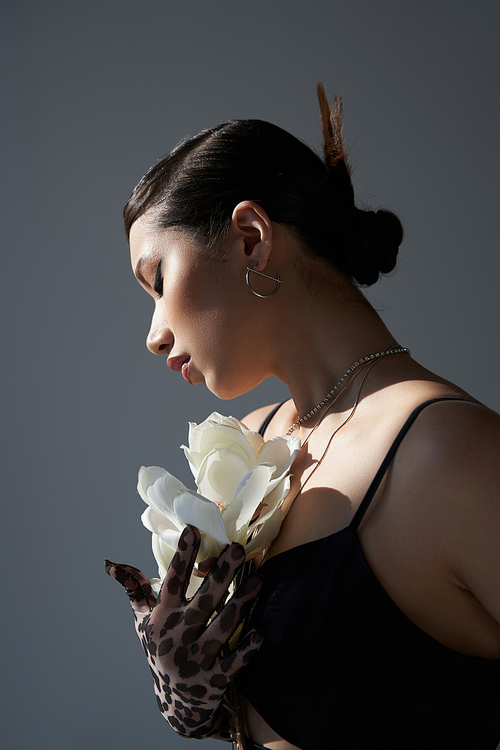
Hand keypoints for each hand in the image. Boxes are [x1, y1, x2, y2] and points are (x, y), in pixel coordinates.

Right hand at [105, 525, 262, 738]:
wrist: (174, 705)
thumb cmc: (161, 650)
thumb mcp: (144, 623)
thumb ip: (134, 590)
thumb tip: (110, 564)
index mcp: (163, 618)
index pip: (172, 582)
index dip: (182, 556)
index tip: (192, 530)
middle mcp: (177, 637)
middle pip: (203, 601)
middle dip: (221, 574)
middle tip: (238, 548)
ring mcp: (195, 660)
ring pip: (221, 628)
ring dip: (240, 603)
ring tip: (258, 579)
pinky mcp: (212, 682)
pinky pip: (232, 664)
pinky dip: (245, 650)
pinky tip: (259, 633)